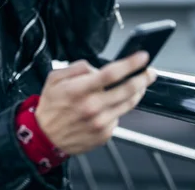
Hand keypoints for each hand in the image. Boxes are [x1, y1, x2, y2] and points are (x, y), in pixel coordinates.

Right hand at [35, 52, 156, 155]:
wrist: (44, 137)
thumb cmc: (51, 107)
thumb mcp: (54, 79)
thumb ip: (76, 68)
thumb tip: (95, 67)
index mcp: (79, 90)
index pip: (111, 74)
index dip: (130, 64)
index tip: (142, 57)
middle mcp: (91, 107)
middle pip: (127, 89)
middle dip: (143, 78)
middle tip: (150, 72)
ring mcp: (100, 123)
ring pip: (128, 104)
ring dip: (137, 92)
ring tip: (139, 85)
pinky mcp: (104, 134)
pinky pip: (119, 118)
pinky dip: (119, 109)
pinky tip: (111, 106)